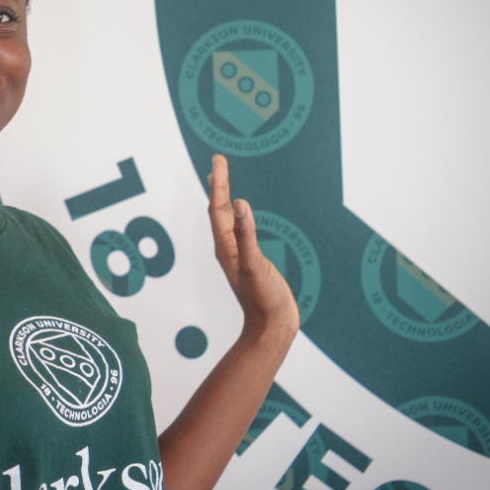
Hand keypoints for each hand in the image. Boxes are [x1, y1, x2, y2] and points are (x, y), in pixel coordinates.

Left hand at [207, 154, 298, 338]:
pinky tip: (243, 216)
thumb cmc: (263, 300)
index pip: (217, 207)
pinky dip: (240, 217)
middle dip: (218, 185)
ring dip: (224, 199)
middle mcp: (229, 249)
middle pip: (218, 210)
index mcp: (226, 247)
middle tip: (219, 162)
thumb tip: (239, 205)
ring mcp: (239, 255)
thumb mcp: (255, 265)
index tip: (218, 160)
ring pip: (227, 220)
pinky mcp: (251, 262)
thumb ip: (246, 236)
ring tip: (222, 182)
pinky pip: (242, 231)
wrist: (272, 328)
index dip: (218, 182)